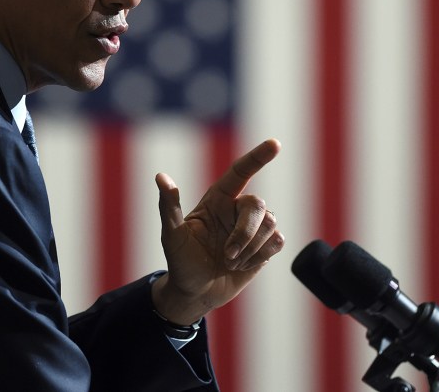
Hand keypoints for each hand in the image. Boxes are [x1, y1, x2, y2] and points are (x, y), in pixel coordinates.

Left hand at [151, 139, 284, 324]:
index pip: (241, 171)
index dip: (258, 157)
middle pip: (258, 204)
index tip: (275, 144)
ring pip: (271, 224)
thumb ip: (169, 206)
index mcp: (217, 199)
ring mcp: (254, 228)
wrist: (196, 294)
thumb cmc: (180, 262)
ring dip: (250, 249)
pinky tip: (243, 265)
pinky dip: (260, 256)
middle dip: (245, 232)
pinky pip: (278, 241)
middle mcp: (237, 209)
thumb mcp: (171, 235)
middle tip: (227, 255)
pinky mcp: (266, 246)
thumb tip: (161, 177)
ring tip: (230, 262)